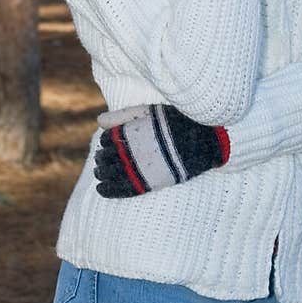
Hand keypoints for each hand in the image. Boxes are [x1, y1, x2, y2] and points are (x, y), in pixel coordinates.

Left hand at [93, 102, 229, 197]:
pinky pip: (124, 189)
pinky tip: (101, 190)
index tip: (106, 144)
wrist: (203, 140)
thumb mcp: (149, 112)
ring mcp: (141, 168)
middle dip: (102, 158)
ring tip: (100, 174)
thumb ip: (123, 116)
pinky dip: (110, 190)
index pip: (108, 139)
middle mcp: (133, 150)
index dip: (106, 142)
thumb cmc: (175, 122)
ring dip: (102, 173)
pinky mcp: (151, 182)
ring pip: (112, 173)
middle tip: (100, 160)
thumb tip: (99, 120)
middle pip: (107, 157)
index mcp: (133, 131)